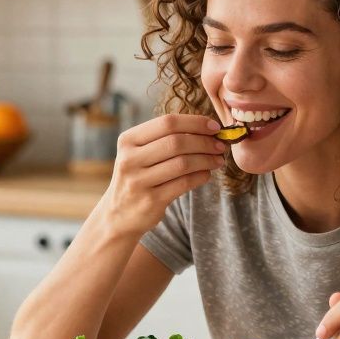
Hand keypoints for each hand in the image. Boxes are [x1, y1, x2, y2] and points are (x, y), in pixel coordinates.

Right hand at [100, 114, 226, 236]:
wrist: (118, 215)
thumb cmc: (138, 177)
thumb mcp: (140, 154)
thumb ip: (166, 139)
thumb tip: (208, 128)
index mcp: (128, 140)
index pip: (167, 122)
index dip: (195, 122)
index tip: (215, 126)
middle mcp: (130, 159)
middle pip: (176, 142)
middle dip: (204, 141)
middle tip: (221, 145)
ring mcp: (138, 181)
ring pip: (183, 163)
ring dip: (206, 159)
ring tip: (218, 160)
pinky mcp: (150, 201)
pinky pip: (184, 183)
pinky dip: (201, 176)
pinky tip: (207, 174)